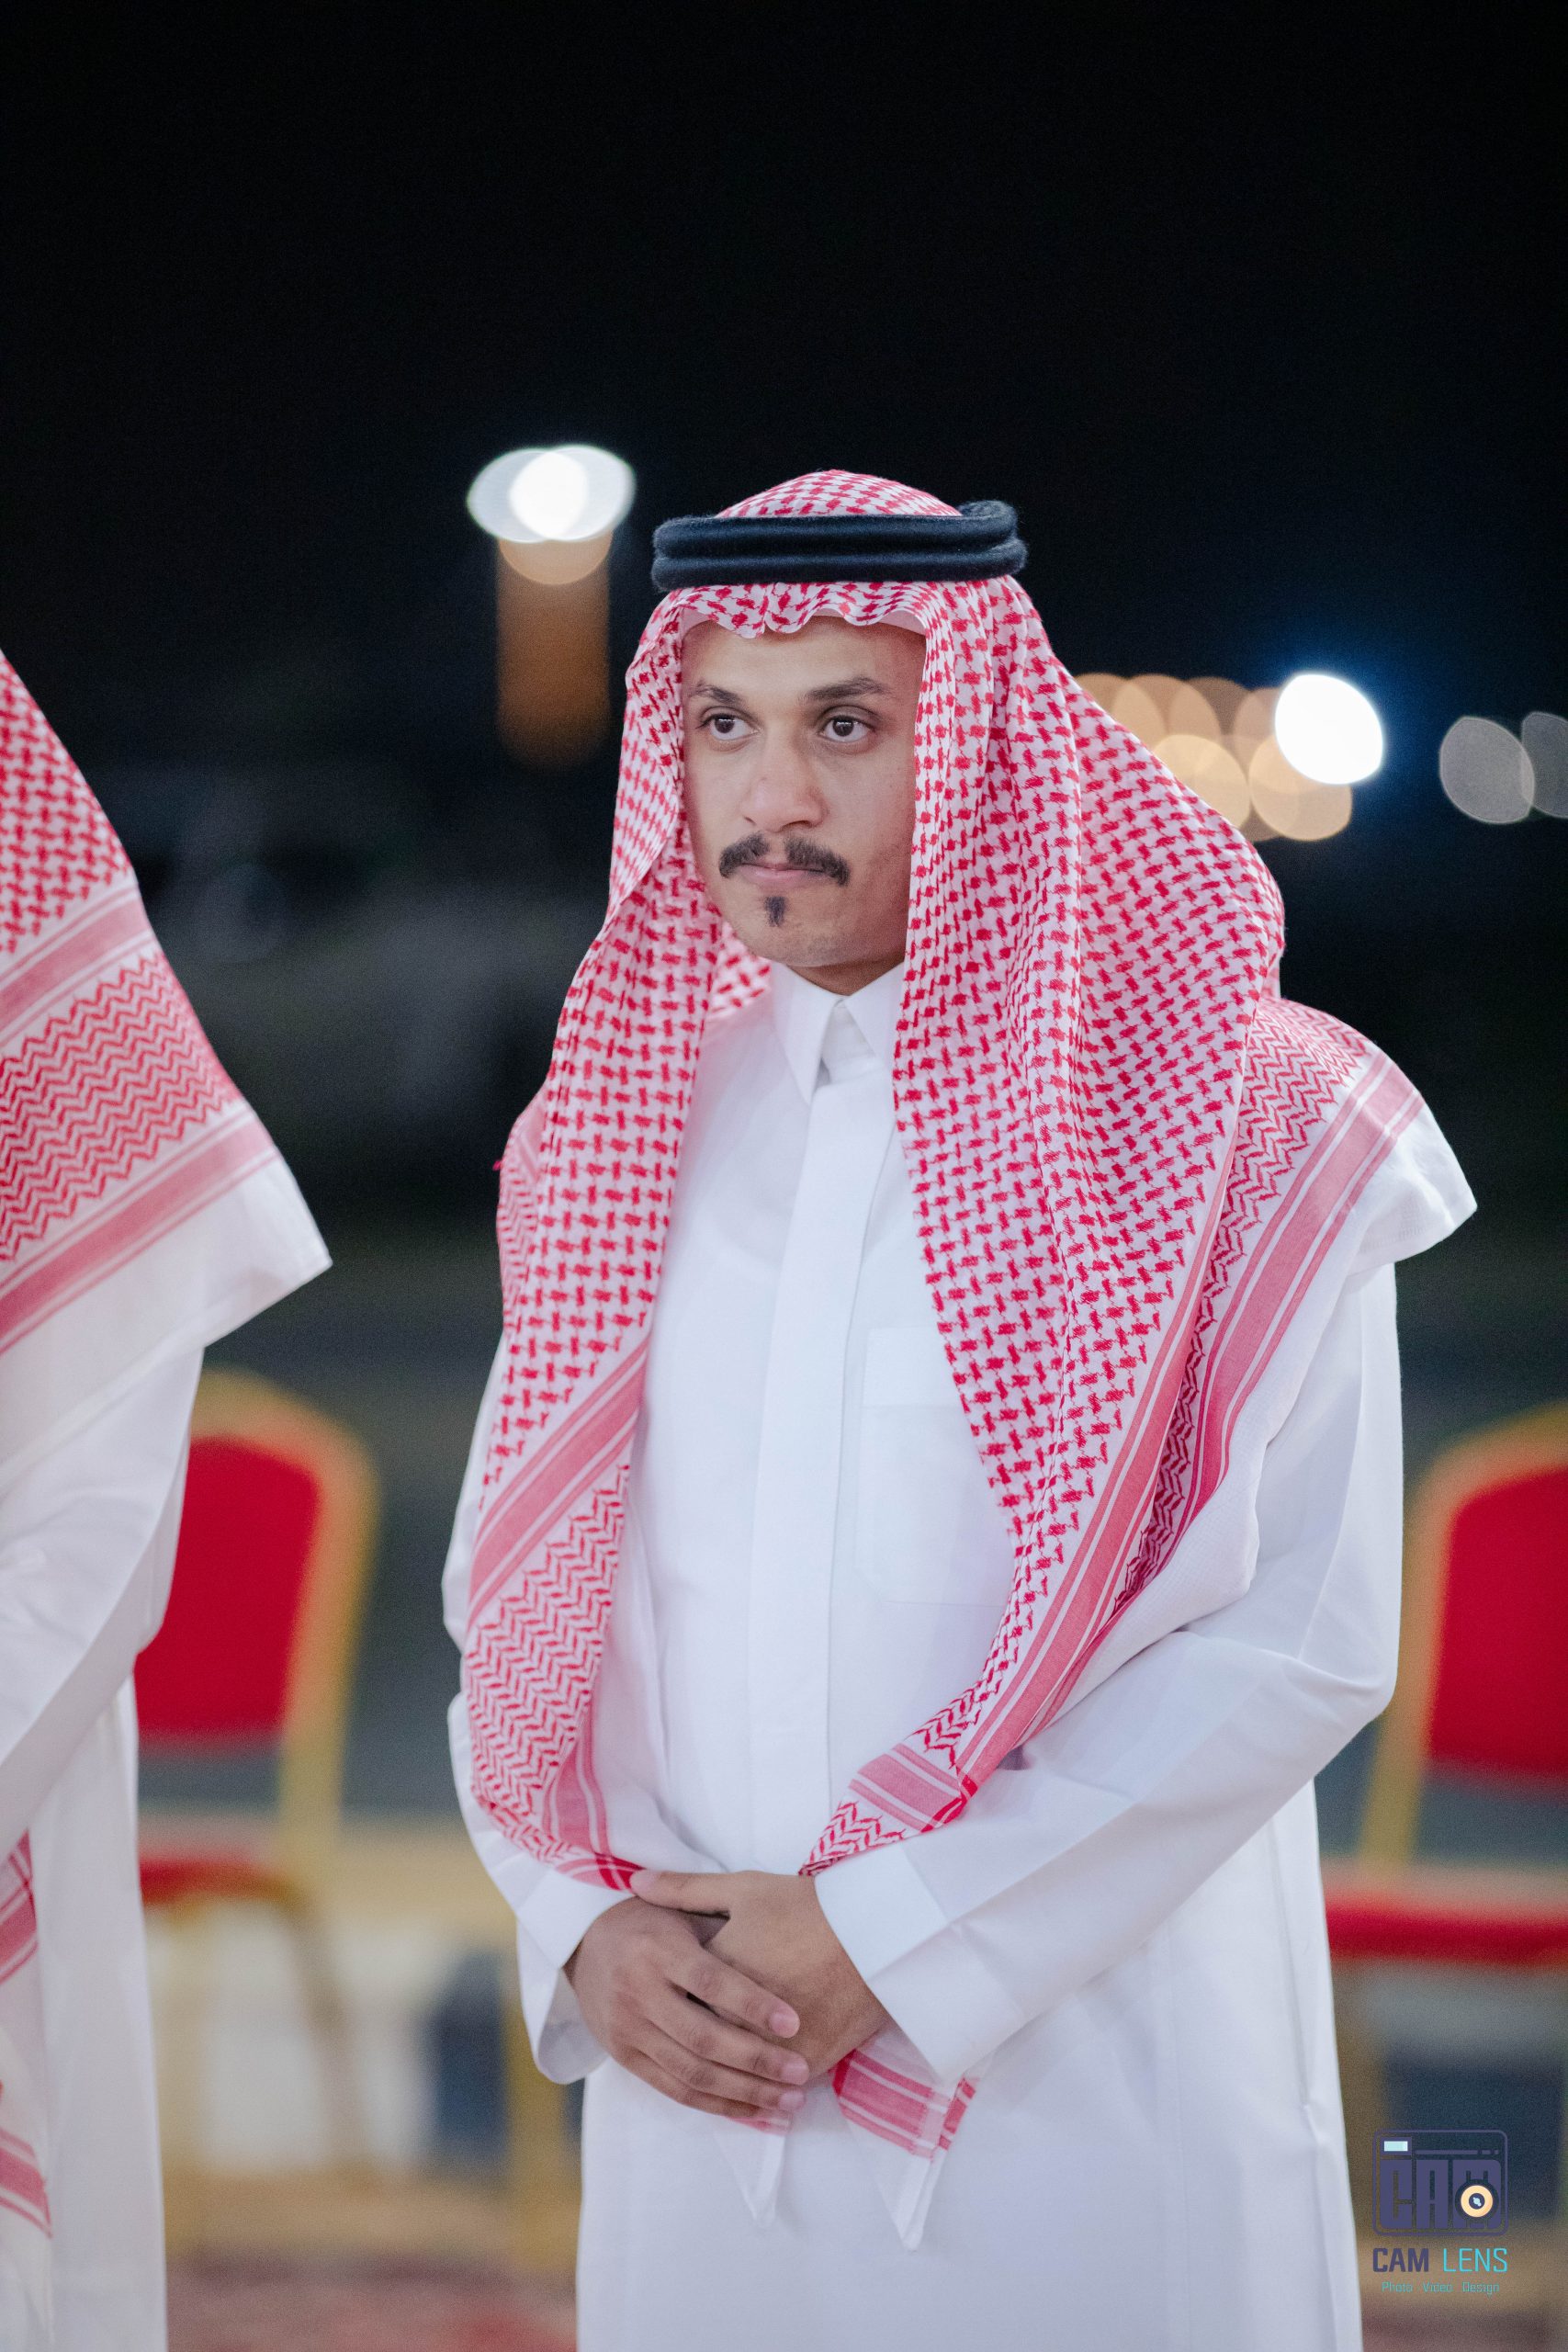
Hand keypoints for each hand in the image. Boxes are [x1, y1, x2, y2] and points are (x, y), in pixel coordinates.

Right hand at [564, 1896, 809, 2121]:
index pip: (710, 1982)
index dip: (753, 2005)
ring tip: (789, 2101)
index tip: (795, 2022)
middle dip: (757, 2060)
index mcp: (657, 1950)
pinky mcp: (625, 2058)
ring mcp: (628, 2031)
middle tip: (801, 2072)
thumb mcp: (680, 1908)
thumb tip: (781, 1946)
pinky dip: (717, 2104)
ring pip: (691, 2074)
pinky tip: (753, 2110)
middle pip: (703, 2038)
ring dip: (745, 2093)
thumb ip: (721, 1925)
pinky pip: (674, 2089)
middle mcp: (638, 1993)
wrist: (582, 1942)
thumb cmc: (648, 1919)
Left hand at [630, 1869, 889, 2081]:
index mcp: (714, 1972)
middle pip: (700, 2043)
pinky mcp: (806, 2061)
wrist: (874, 1930)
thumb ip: (685, 1889)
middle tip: (681, 2054)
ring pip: (735, 2075)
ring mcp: (772, 2045)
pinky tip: (757, 2098)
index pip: (677, 2000)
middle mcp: (736, 2015)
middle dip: (688, 2051)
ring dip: (725, 2085)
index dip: (669, 2004)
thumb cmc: (805, 1905)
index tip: (665, 2003)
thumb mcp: (743, 1888)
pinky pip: (774, 2086)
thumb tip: (636, 1883)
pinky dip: (762, 2095)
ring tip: (713, 2081)